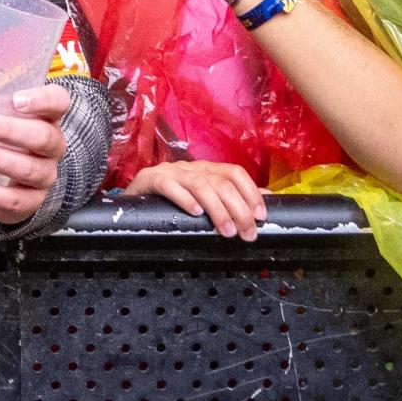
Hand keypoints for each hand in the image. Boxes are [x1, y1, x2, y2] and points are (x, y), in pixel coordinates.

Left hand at [0, 70, 69, 220]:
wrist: (4, 175)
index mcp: (45, 115)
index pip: (58, 101)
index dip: (43, 100)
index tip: (16, 100)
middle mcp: (52, 145)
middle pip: (43, 137)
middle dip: (10, 130)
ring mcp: (44, 175)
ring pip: (30, 169)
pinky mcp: (30, 201)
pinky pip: (14, 201)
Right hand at [127, 158, 270, 240]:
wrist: (134, 200)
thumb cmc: (172, 201)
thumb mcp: (204, 198)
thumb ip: (234, 196)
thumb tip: (267, 197)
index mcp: (206, 170)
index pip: (234, 172)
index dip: (251, 192)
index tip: (260, 215)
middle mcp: (191, 167)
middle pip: (221, 182)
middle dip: (238, 209)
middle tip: (246, 233)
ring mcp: (171, 172)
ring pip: (200, 184)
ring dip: (217, 209)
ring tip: (227, 230)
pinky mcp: (151, 179)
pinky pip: (169, 185)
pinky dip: (184, 198)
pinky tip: (195, 213)